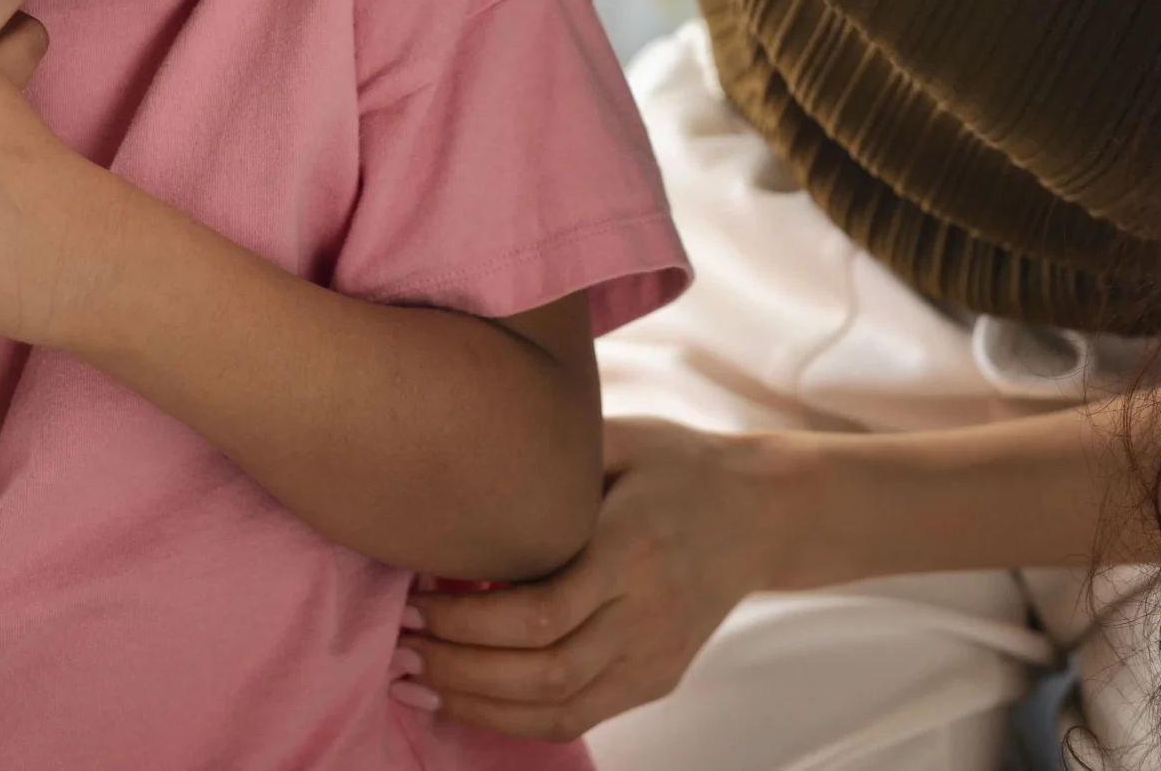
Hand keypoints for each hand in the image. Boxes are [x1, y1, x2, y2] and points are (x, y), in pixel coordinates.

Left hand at [398, 419, 803, 740]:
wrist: (761, 512)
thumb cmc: (676, 464)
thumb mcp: (621, 439)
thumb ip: (552, 459)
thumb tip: (459, 469)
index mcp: (635, 547)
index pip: (543, 610)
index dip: (469, 621)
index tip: (416, 599)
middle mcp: (649, 611)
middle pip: (543, 667)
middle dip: (458, 666)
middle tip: (399, 647)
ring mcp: (656, 654)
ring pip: (557, 705)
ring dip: (476, 702)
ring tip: (414, 681)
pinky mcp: (658, 679)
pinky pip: (578, 717)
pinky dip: (514, 720)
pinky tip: (465, 701)